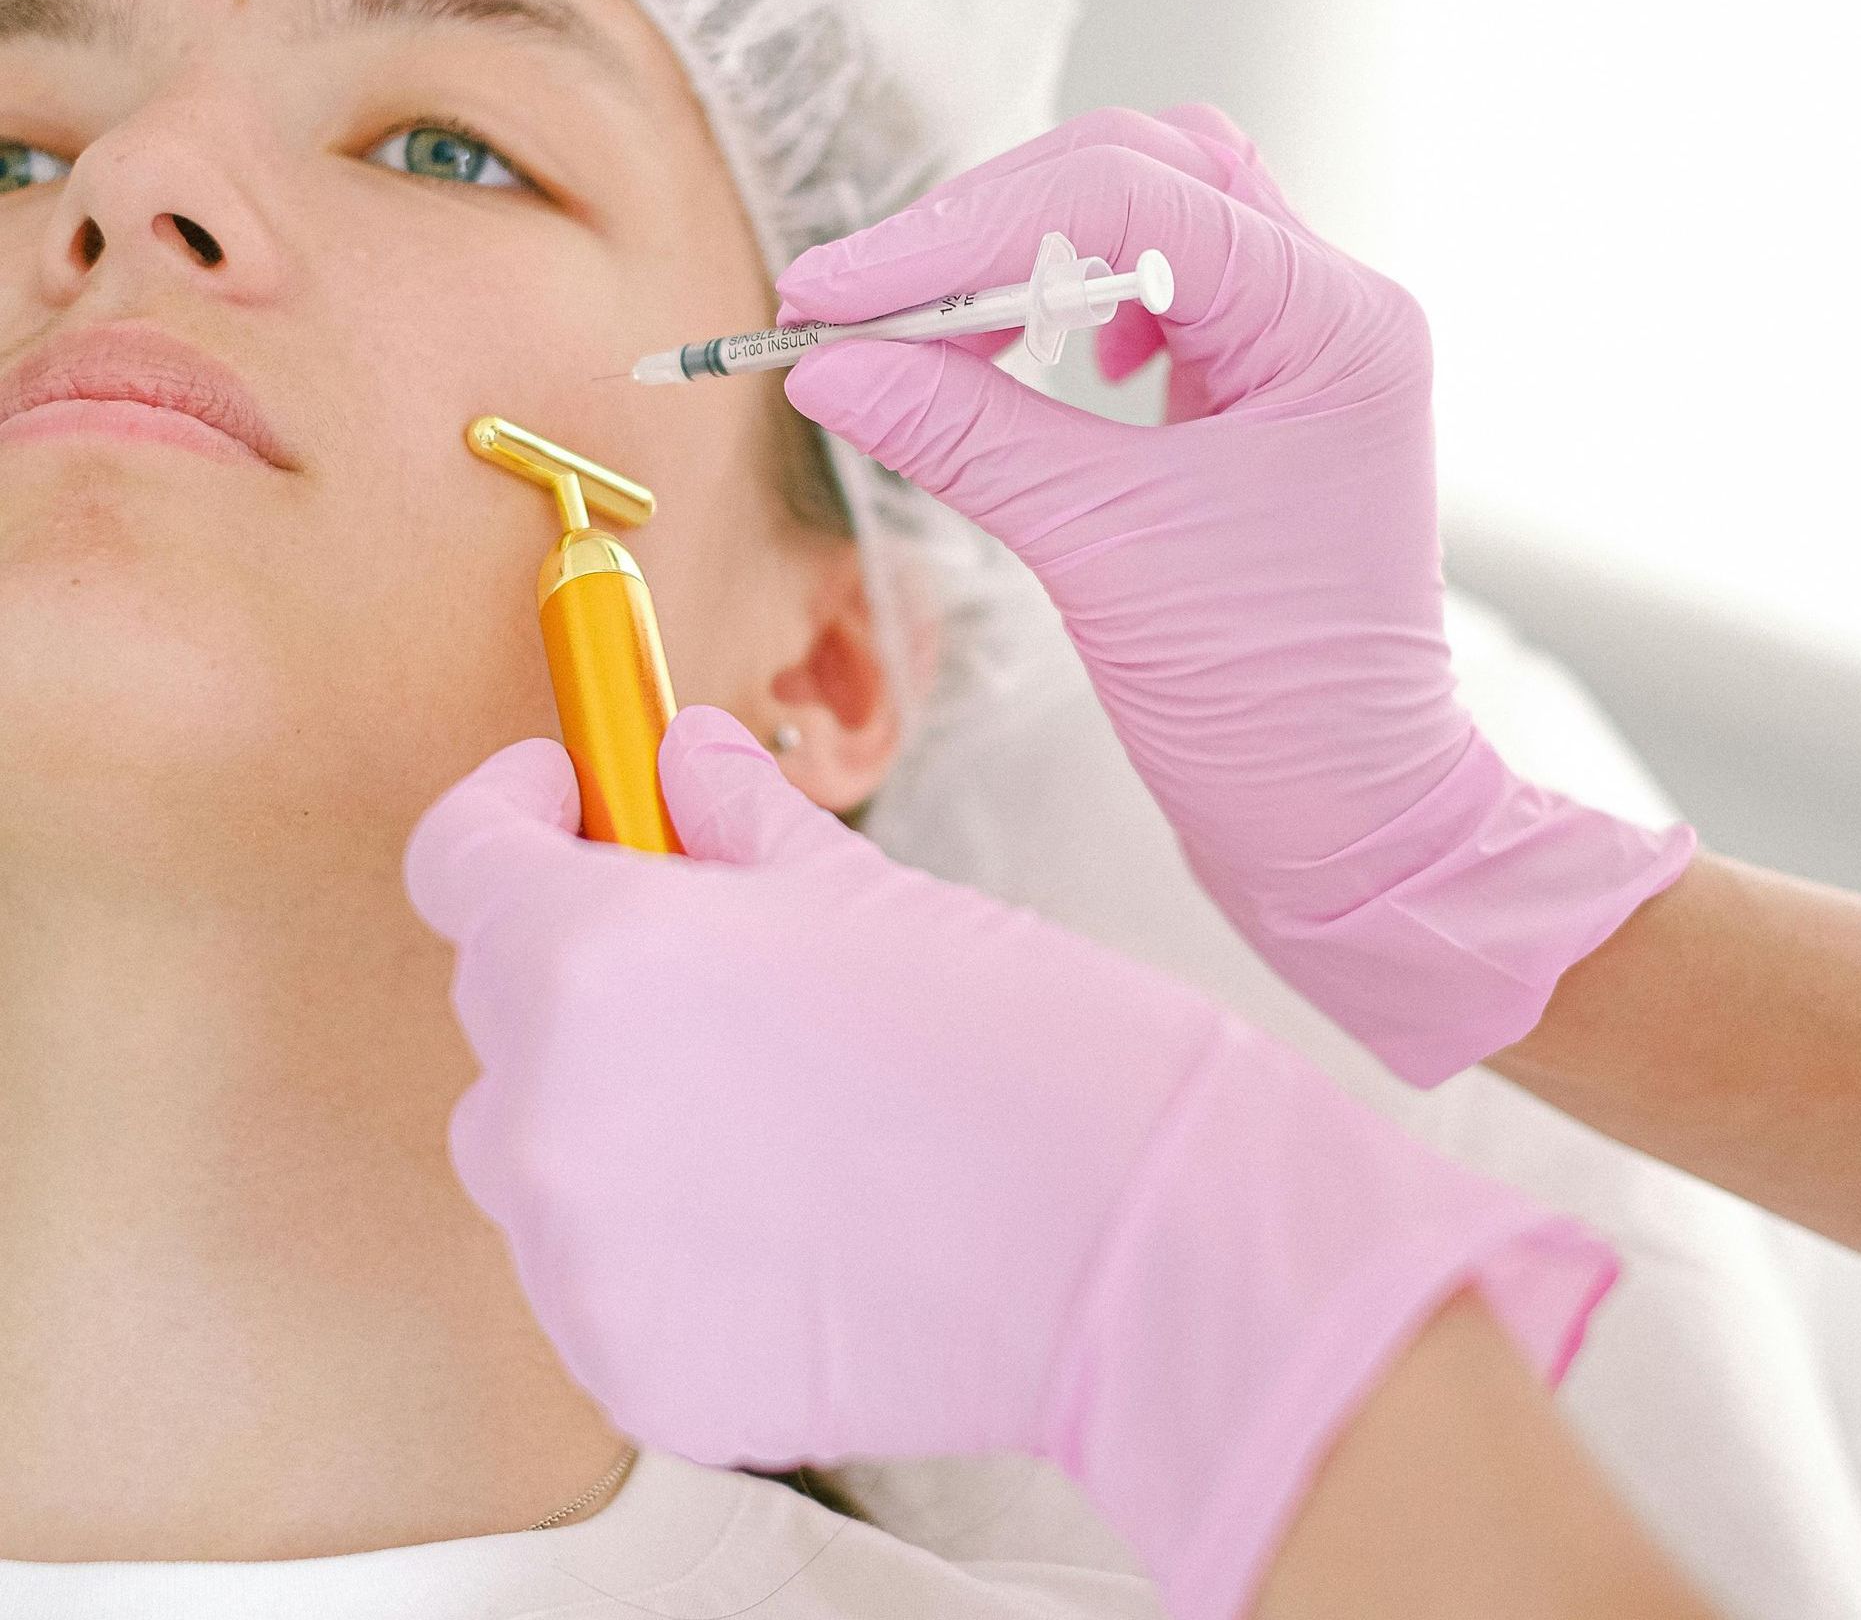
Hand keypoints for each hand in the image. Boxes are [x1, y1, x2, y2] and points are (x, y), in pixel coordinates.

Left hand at [404, 706, 1614, 1619]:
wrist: (1130, 1239)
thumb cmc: (1015, 1043)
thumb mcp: (861, 890)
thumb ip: (732, 818)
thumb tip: (679, 761)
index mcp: (596, 954)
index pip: (458, 857)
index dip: (514, 813)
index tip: (576, 805)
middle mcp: (550, 1109)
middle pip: (498, 1000)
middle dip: (582, 963)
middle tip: (715, 964)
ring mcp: (578, 1259)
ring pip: (531, 1145)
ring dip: (608, 1103)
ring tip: (763, 1104)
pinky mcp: (630, 1370)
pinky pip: (590, 1269)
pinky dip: (651, 1234)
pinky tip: (782, 1217)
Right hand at [779, 104, 1694, 1085]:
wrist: (1345, 819)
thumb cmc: (1270, 706)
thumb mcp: (1099, 552)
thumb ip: (965, 436)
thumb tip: (830, 364)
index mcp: (1331, 325)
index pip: (1129, 201)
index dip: (960, 232)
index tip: (836, 291)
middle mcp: (1331, 311)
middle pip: (1143, 175)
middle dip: (989, 227)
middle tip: (863, 303)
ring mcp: (1298, 349)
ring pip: (1148, 219)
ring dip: (1026, 254)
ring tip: (928, 325)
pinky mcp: (1257, 394)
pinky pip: (1152, 295)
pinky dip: (1065, 305)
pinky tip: (1031, 360)